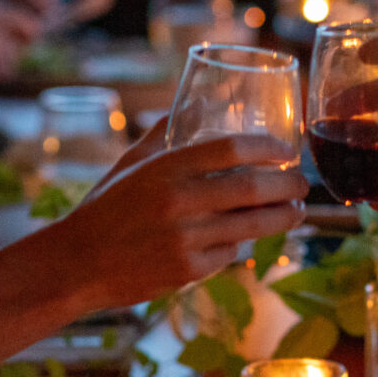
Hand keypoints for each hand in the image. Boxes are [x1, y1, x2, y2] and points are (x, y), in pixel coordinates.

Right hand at [48, 133, 307, 304]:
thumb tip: (194, 105)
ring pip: (251, 225)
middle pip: (252, 187)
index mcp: (165, 168)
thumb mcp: (130, 164)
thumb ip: (163, 135)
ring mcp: (184, 238)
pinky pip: (229, 253)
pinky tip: (246, 238)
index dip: (266, 146)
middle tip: (301, 184)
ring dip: (282, 217)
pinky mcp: (187, 271)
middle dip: (287, 185)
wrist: (76, 264)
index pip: (230, 148)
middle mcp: (178, 201)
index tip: (285, 149)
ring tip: (297, 211)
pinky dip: (240, 244)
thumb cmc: (104, 208)